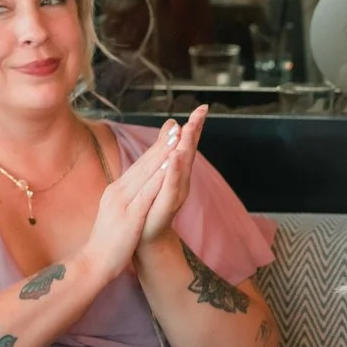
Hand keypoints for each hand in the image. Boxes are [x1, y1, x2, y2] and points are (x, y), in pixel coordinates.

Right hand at [81, 120, 180, 283]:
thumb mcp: (116, 213)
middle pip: (143, 163)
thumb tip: (133, 189)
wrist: (93, 263)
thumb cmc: (107, 241)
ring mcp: (123, 202)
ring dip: (162, 154)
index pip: (139, 165)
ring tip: (177, 136)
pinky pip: (146, 193)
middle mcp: (118, 191)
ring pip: (146, 173)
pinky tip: (169, 166)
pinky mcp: (129, 215)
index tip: (169, 132)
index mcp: (117, 191)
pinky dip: (158, 177)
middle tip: (176, 125)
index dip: (155, 148)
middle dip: (161, 143)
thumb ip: (124, 199)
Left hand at [136, 105, 207, 248]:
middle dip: (194, 132)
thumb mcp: (155, 173)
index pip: (185, 144)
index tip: (202, 107)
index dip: (194, 127)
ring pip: (181, 167)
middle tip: (202, 112)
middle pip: (188, 151)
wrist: (144, 239)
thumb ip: (164, 150)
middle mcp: (179, 181)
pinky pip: (170, 187)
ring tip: (189, 130)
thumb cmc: (150, 206)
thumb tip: (171, 125)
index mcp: (175, 171)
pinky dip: (173, 173)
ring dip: (186, 148)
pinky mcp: (164, 206)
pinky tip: (175, 159)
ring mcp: (174, 194)